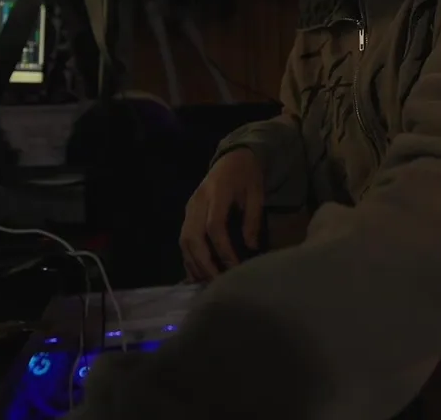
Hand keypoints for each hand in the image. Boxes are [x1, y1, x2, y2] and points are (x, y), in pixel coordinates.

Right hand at [180, 149, 264, 280]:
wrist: (233, 157)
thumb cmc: (248, 176)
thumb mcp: (257, 194)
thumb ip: (253, 220)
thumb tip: (251, 248)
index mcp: (217, 193)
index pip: (214, 226)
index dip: (223, 249)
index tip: (234, 267)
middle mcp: (198, 201)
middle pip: (193, 236)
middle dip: (204, 262)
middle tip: (218, 282)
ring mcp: (190, 207)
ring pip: (184, 240)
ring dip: (194, 263)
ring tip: (208, 282)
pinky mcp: (187, 213)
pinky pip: (183, 239)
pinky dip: (189, 257)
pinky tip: (197, 273)